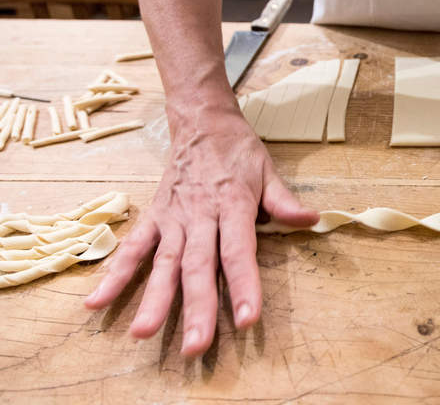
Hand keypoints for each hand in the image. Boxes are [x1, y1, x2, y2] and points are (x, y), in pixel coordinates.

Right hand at [84, 105, 318, 355]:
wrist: (201, 121)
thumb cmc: (237, 150)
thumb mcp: (268, 170)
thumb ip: (284, 201)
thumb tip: (312, 220)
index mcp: (233, 204)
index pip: (238, 251)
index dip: (243, 285)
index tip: (246, 318)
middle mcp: (200, 214)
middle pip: (198, 265)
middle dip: (196, 307)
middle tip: (195, 346)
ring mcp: (173, 217)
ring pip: (163, 262)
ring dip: (153, 298)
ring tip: (142, 332)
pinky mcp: (154, 216)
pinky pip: (133, 247)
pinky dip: (116, 273)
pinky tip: (98, 302)